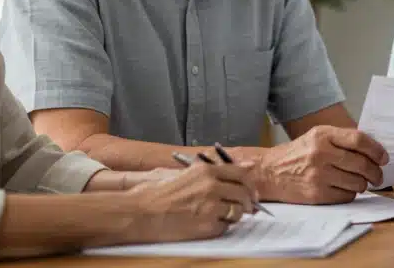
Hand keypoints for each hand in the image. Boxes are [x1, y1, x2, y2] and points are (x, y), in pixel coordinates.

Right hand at [124, 162, 256, 243]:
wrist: (142, 211)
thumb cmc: (160, 192)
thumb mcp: (188, 173)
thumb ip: (215, 171)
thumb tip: (246, 166)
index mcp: (207, 171)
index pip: (241, 174)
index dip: (250, 183)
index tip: (252, 190)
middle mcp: (212, 187)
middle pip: (244, 194)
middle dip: (248, 202)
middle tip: (246, 207)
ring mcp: (210, 207)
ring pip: (238, 211)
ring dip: (235, 214)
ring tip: (223, 215)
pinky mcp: (207, 226)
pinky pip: (225, 227)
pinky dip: (221, 226)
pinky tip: (209, 223)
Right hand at [255, 126, 388, 203]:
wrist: (269, 172)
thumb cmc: (298, 154)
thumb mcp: (317, 137)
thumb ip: (342, 139)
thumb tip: (374, 149)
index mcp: (323, 135)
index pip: (359, 139)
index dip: (376, 149)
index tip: (384, 157)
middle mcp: (321, 153)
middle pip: (361, 163)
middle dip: (375, 172)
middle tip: (378, 176)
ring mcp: (318, 175)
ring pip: (357, 182)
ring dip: (363, 184)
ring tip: (359, 182)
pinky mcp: (316, 193)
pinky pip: (346, 196)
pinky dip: (350, 194)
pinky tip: (344, 188)